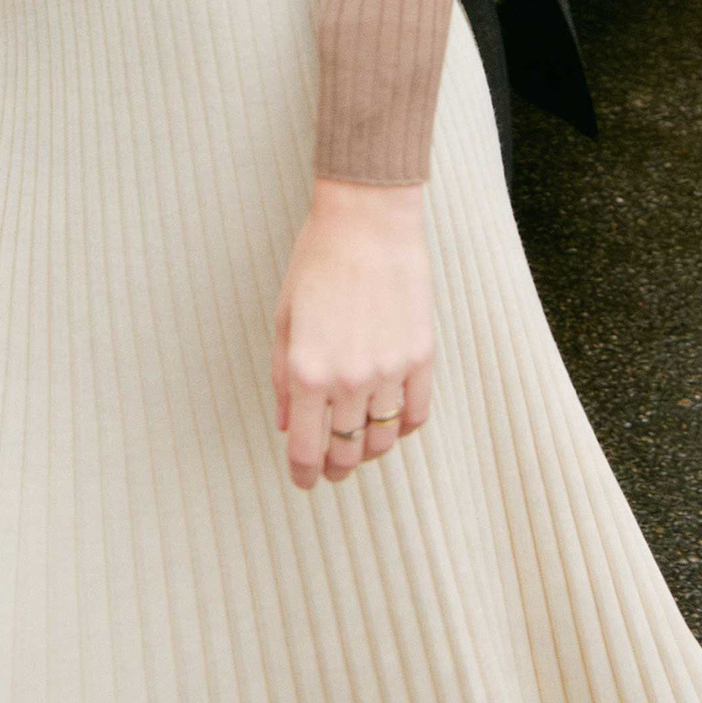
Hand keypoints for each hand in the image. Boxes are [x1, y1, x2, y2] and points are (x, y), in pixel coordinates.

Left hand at [271, 177, 432, 489]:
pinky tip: (391, 420)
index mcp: (308, 371)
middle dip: (335, 467)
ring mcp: (389, 371)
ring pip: (382, 440)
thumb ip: (281, 377)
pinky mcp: (420, 358)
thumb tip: (287, 424)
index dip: (304, 474)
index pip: (307, 450)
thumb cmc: (318, 261)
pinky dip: (403, 427)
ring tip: (360, 446)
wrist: (368, 221)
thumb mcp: (285, 317)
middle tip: (331, 468)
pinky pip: (416, 414)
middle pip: (345, 452)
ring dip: (369, 451)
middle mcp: (348, 380)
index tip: (304, 481)